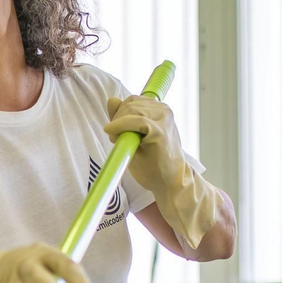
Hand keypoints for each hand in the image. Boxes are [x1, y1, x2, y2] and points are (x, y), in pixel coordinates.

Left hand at [104, 94, 219, 247]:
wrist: (171, 182)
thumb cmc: (152, 162)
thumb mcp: (133, 136)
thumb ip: (122, 118)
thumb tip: (112, 99)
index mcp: (159, 110)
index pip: (131, 100)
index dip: (118, 113)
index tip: (115, 130)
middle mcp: (163, 110)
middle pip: (129, 104)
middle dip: (117, 119)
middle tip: (117, 140)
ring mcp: (163, 120)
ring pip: (130, 111)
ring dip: (119, 125)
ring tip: (123, 143)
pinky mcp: (160, 131)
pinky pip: (136, 121)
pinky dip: (120, 125)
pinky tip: (111, 132)